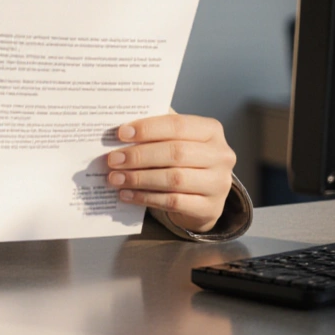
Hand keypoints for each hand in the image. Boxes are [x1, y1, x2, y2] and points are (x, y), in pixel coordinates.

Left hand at [105, 114, 235, 233]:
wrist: (203, 195)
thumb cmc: (184, 158)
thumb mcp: (175, 138)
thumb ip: (156, 129)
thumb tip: (121, 126)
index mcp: (211, 130)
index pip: (177, 125)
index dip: (148, 129)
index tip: (121, 133)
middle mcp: (221, 155)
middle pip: (175, 153)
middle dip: (139, 156)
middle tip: (113, 159)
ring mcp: (219, 184)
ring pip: (174, 179)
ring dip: (139, 178)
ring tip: (116, 178)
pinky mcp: (210, 208)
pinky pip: (173, 202)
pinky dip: (146, 198)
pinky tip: (127, 195)